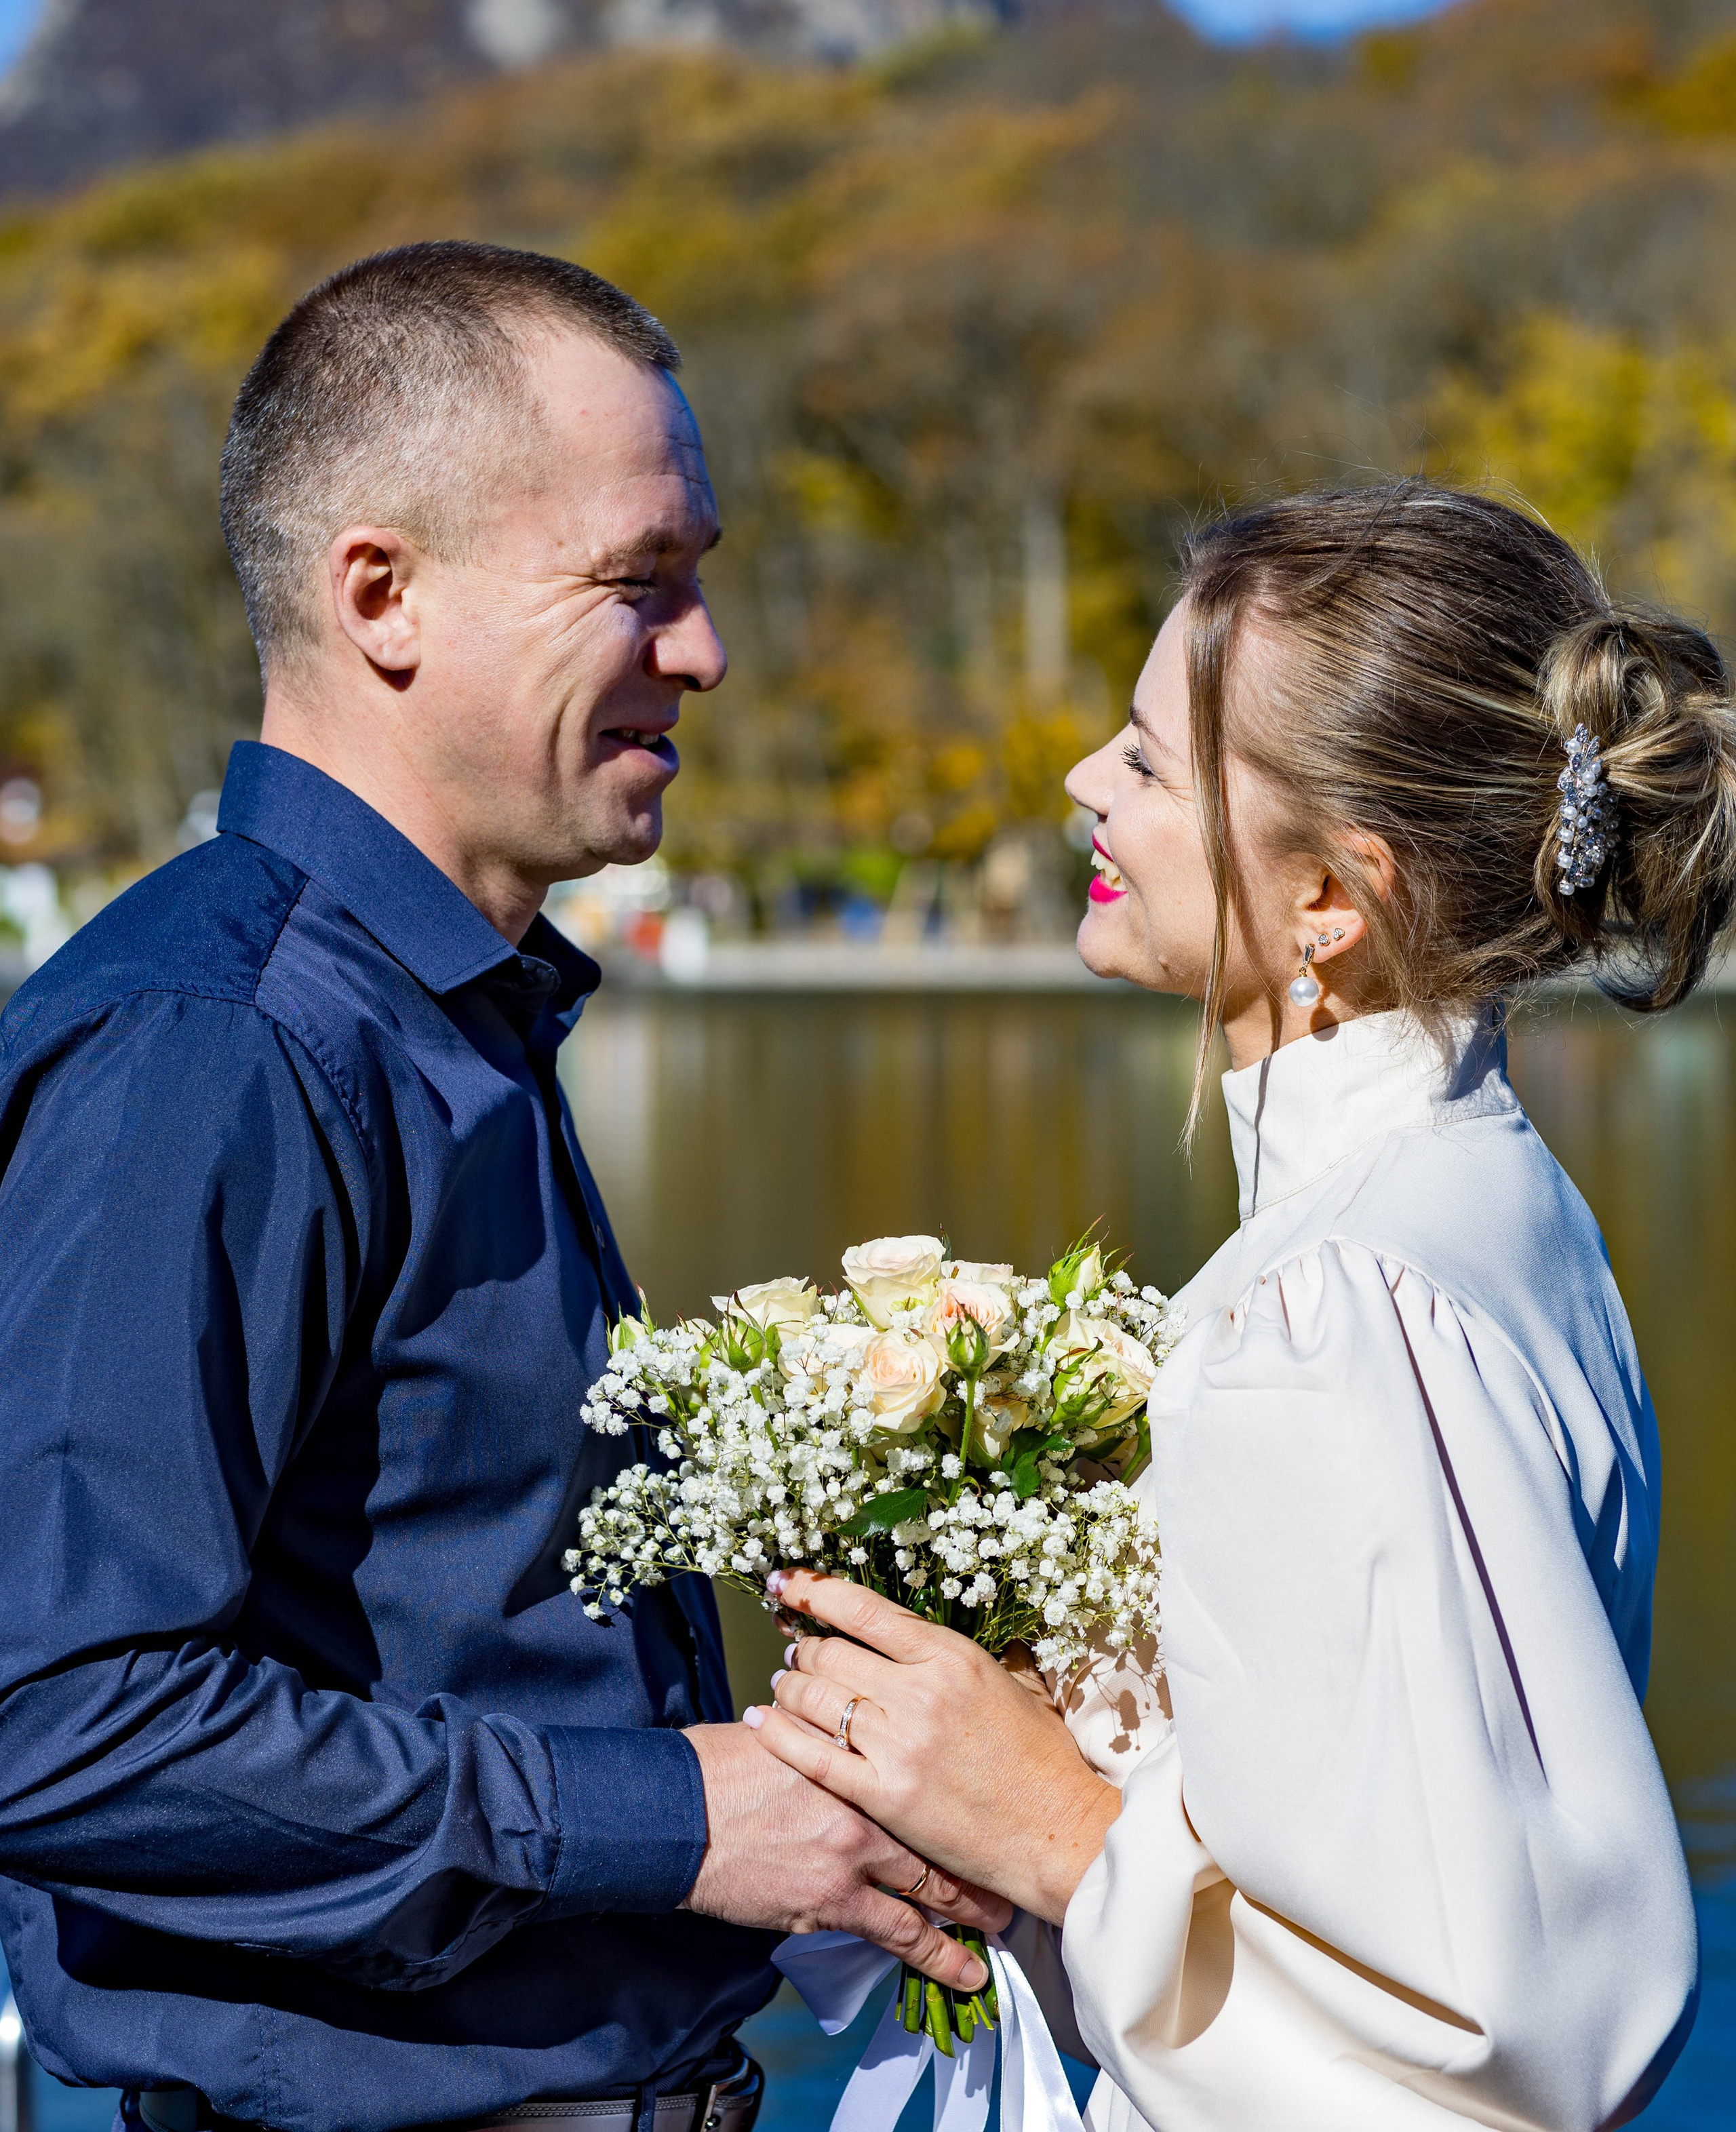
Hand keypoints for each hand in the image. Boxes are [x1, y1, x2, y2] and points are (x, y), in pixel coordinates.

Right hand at [681, 1721, 1009, 1989]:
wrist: (679, 1814)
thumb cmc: (724, 1768)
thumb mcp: (788, 1736)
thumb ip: (832, 1746)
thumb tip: (855, 1741)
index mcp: (857, 1758)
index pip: (928, 1779)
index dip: (963, 1801)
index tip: (990, 1811)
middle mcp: (865, 1805)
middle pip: (941, 1836)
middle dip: (979, 1862)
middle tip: (1010, 1876)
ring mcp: (851, 1859)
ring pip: (931, 1892)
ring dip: (969, 1915)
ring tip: (999, 1931)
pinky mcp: (829, 1906)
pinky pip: (896, 1935)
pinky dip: (932, 1957)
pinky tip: (960, 1971)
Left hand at [743, 1571, 1119, 1925]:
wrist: (1055, 1832)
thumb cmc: (1039, 1758)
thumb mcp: (1009, 1683)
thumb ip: (956, 1654)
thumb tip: (909, 1630)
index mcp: (951, 1657)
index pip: (863, 1609)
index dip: (814, 1591)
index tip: (785, 1582)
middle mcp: (919, 1693)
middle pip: (831, 1652)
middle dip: (804, 1648)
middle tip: (796, 1651)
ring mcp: (898, 1745)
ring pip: (815, 1698)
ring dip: (790, 1685)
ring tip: (784, 1684)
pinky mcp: (883, 1795)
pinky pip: (812, 1755)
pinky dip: (778, 1733)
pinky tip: (760, 1720)